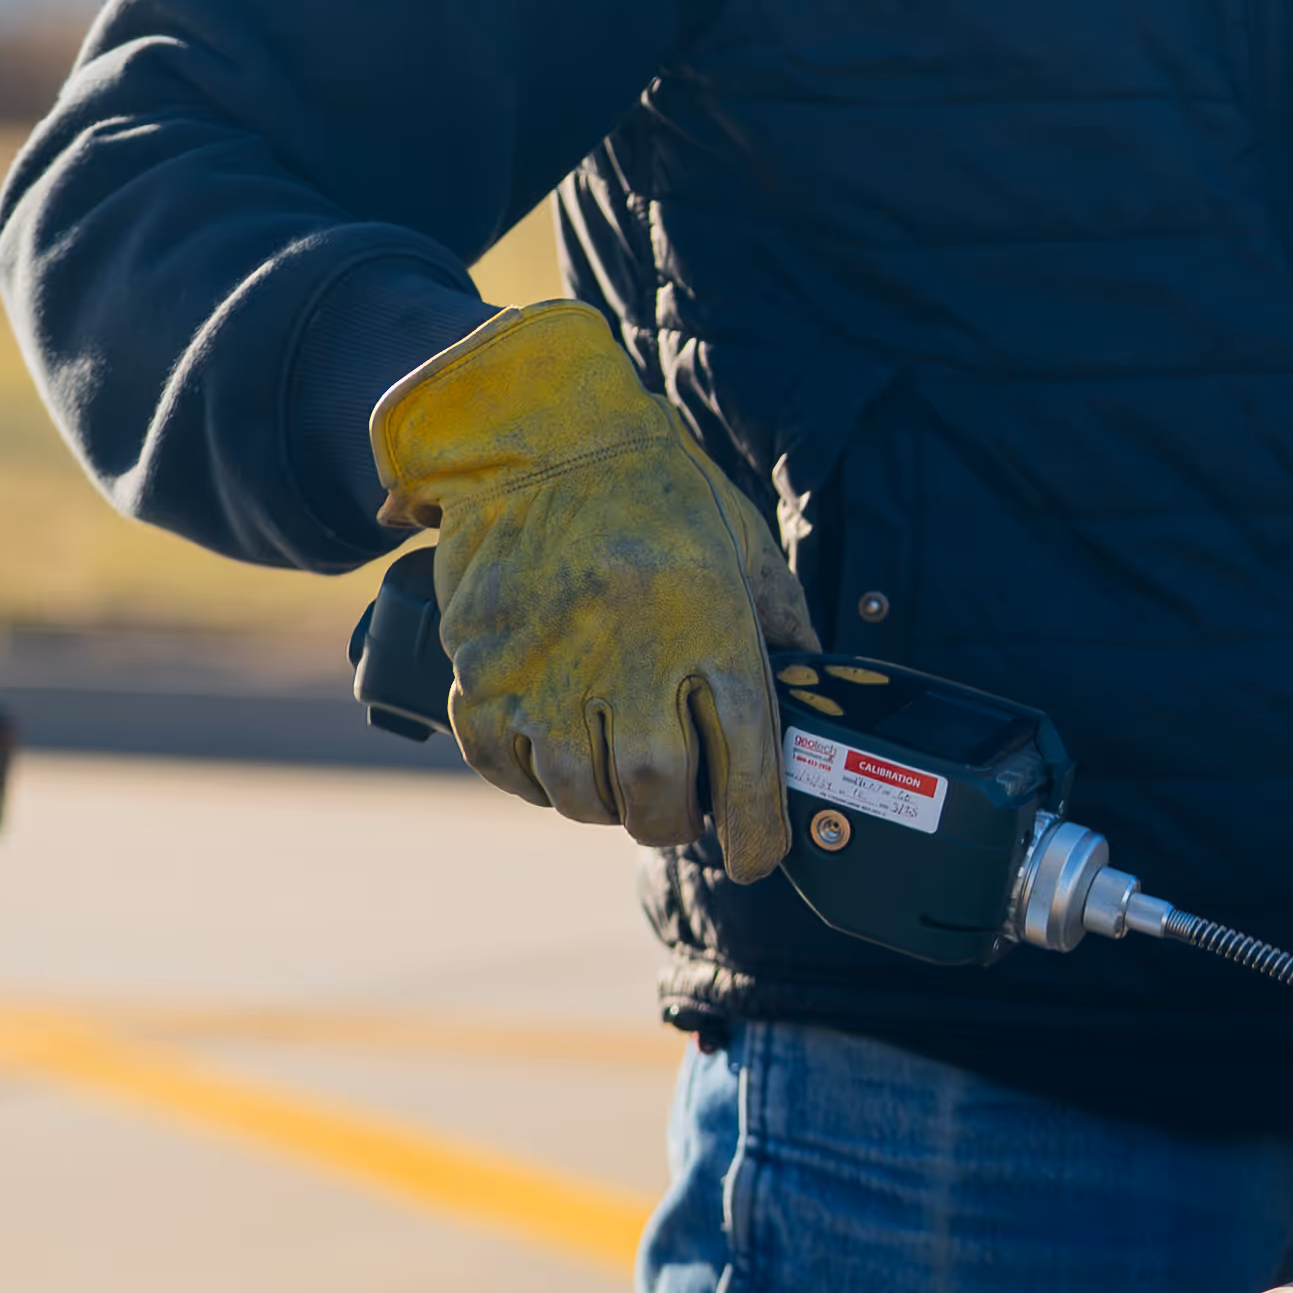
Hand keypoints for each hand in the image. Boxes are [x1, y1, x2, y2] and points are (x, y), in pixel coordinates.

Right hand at [370, 301, 819, 877]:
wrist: (539, 436)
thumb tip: (813, 696)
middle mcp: (626, 654)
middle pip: (654, 798)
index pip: (746, 760)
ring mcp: (543, 668)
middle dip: (673, 824)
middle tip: (680, 811)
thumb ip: (781, 624)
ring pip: (577, 796)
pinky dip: (534, 781)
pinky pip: (504, 768)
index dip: (757, 828)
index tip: (758, 855)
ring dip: (604, 804)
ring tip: (618, 776)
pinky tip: (557, 757)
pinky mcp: (479, 671)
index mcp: (706, 622)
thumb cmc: (653, 491)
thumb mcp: (740, 545)